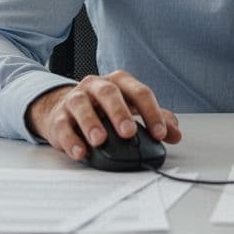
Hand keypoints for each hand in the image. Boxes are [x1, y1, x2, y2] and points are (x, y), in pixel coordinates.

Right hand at [26, 70, 181, 161]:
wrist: (65, 109)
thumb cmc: (104, 110)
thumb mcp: (131, 110)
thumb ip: (155, 120)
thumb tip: (176, 133)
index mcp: (119, 82)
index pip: (139, 92)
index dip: (151, 112)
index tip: (160, 133)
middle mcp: (96, 86)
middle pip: (109, 93)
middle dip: (120, 112)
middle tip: (129, 132)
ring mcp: (75, 99)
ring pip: (82, 105)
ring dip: (91, 123)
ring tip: (100, 140)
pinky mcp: (58, 116)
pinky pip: (62, 125)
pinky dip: (71, 139)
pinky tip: (80, 151)